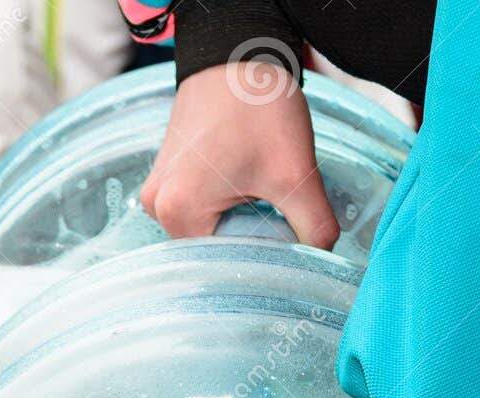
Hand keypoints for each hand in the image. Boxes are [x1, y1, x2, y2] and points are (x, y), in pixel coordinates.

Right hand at [141, 61, 338, 248]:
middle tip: (274, 203)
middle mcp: (157, 207)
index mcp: (178, 212)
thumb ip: (315, 228)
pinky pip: (199, 209)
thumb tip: (323, 260)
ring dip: (240, 219)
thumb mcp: (296, 174)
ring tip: (258, 185)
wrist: (237, 51)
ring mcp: (156, 192)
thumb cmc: (257, 105)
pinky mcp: (166, 177)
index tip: (285, 230)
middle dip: (251, 235)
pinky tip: (244, 179)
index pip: (226, 264)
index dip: (262, 254)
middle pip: (215, 248)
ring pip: (210, 230)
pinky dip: (226, 204)